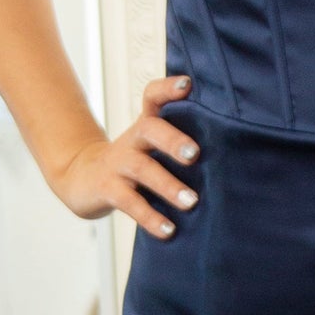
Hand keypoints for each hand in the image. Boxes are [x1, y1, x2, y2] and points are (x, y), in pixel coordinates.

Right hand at [51, 76, 199, 240]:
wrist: (82, 179)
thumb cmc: (131, 164)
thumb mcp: (150, 146)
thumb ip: (179, 145)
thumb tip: (232, 158)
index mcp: (145, 126)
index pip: (152, 97)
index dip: (167, 88)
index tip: (186, 84)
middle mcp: (132, 140)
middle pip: (150, 129)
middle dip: (172, 140)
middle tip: (195, 155)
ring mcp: (117, 164)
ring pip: (142, 168)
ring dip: (167, 185)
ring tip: (191, 201)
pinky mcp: (107, 189)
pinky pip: (129, 202)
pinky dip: (150, 217)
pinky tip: (168, 230)